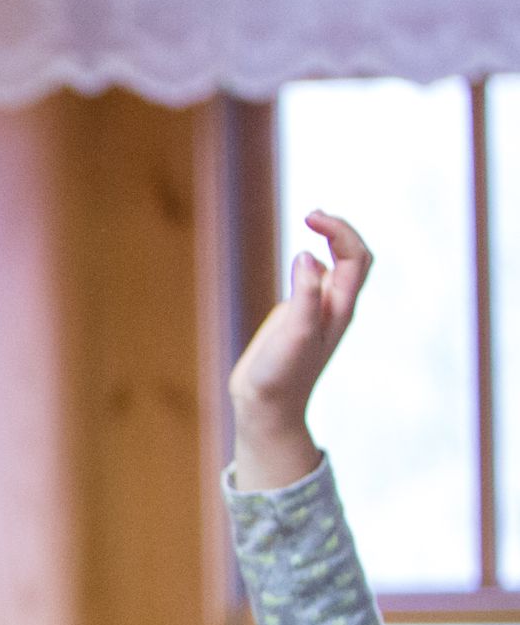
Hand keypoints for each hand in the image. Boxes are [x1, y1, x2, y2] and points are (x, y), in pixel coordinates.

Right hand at [227, 212, 367, 491]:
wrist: (267, 409)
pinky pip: (317, 283)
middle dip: (340, 231)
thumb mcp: (293, 336)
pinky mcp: (299, 321)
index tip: (309, 219)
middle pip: (355, 259)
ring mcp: (318, 314)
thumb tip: (309, 256)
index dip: (339, 232)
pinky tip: (299, 258)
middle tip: (311, 215)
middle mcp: (334, 308)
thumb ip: (304, 297)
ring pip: (339, 270)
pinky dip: (314, 261)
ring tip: (311, 222)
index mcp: (339, 309)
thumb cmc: (279, 376)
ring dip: (332, 242)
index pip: (355, 258)